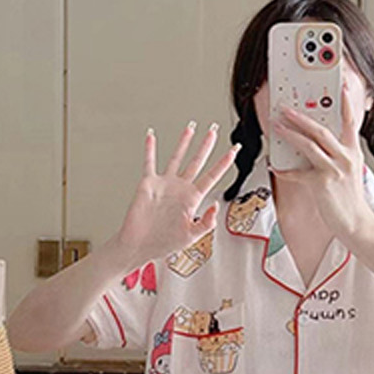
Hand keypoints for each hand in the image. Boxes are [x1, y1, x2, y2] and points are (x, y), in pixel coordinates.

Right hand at [115, 123, 235, 266]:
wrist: (138, 246)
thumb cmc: (163, 243)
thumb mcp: (191, 236)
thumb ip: (206, 223)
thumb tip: (215, 206)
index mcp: (193, 198)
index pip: (213, 175)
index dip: (224, 162)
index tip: (234, 149)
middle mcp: (181, 188)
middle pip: (198, 161)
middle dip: (207, 145)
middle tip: (214, 130)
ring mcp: (165, 184)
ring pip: (177, 157)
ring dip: (184, 142)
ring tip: (191, 127)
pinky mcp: (148, 184)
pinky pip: (149, 162)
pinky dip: (150, 148)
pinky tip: (151, 136)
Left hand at [271, 82, 371, 241]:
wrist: (355, 222)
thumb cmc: (349, 197)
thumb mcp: (349, 170)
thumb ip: (338, 153)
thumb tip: (317, 142)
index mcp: (353, 151)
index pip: (350, 121)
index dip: (345, 103)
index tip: (341, 86)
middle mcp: (346, 157)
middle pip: (322, 130)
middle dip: (301, 117)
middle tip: (285, 108)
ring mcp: (334, 170)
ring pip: (309, 146)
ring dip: (290, 134)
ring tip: (276, 126)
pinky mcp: (322, 184)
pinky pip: (298, 173)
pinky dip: (285, 170)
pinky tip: (275, 167)